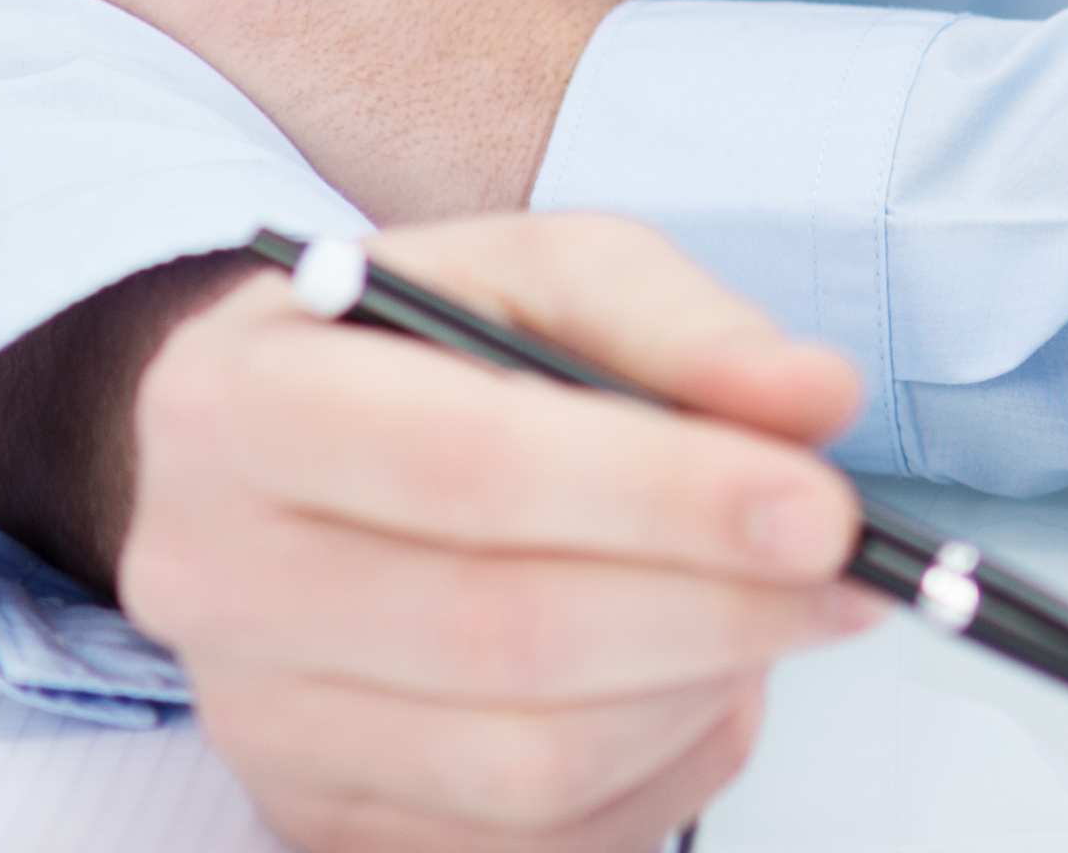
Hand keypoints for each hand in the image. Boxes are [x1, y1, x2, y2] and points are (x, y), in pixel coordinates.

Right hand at [124, 213, 874, 852]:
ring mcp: (264, 723)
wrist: (262, 452)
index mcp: (253, 403)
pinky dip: (658, 772)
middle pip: (506, 636)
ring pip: (527, 765)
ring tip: (772, 614)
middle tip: (844, 571)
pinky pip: (528, 842)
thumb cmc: (412, 353)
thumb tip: (811, 402)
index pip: (475, 468)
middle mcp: (223, 577)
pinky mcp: (318, 820)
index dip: (664, 499)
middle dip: (716, 609)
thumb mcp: (540, 272)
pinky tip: (700, 684)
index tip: (818, 507)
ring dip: (698, 695)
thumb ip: (680, 325)